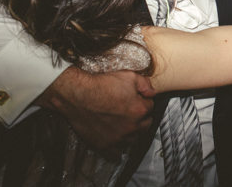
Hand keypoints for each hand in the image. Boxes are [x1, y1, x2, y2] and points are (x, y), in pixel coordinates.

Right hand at [35, 67, 154, 158]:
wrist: (78, 95)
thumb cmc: (103, 84)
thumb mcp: (129, 76)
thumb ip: (145, 84)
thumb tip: (153, 92)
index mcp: (139, 110)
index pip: (150, 107)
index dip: (144, 101)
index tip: (137, 99)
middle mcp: (131, 127)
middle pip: (145, 125)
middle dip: (141, 118)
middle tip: (132, 111)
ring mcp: (118, 138)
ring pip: (133, 140)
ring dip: (132, 133)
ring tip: (125, 125)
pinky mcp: (104, 145)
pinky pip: (116, 155)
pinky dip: (119, 150)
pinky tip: (118, 144)